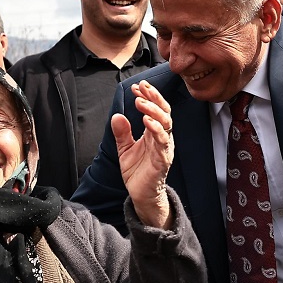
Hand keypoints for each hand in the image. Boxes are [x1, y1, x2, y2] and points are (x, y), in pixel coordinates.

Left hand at [112, 80, 174, 229]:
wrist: (141, 195)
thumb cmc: (137, 171)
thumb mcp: (124, 149)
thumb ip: (122, 133)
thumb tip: (116, 115)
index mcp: (154, 133)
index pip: (155, 109)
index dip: (147, 96)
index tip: (136, 87)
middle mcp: (162, 137)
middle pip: (164, 111)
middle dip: (154, 97)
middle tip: (142, 88)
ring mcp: (164, 148)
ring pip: (165, 123)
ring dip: (153, 110)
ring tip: (140, 102)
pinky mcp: (163, 160)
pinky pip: (162, 141)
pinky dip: (155, 129)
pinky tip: (146, 120)